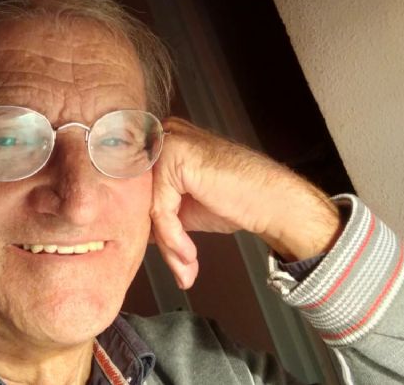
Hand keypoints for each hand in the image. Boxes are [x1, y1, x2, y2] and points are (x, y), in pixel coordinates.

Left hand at [150, 117, 341, 288]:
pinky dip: (174, 238)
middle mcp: (162, 135)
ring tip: (186, 267)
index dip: (150, 228)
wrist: (273, 200)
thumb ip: (157, 209)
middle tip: (180, 269)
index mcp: (164, 142)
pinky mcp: (173, 156)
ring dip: (169, 245)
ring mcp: (167, 141)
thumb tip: (130, 228)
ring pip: (150, 207)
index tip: (168, 258)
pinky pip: (161, 209)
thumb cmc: (237, 200)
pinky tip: (190, 255)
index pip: (140, 191)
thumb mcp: (185, 206)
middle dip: (161, 240)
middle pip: (142, 198)